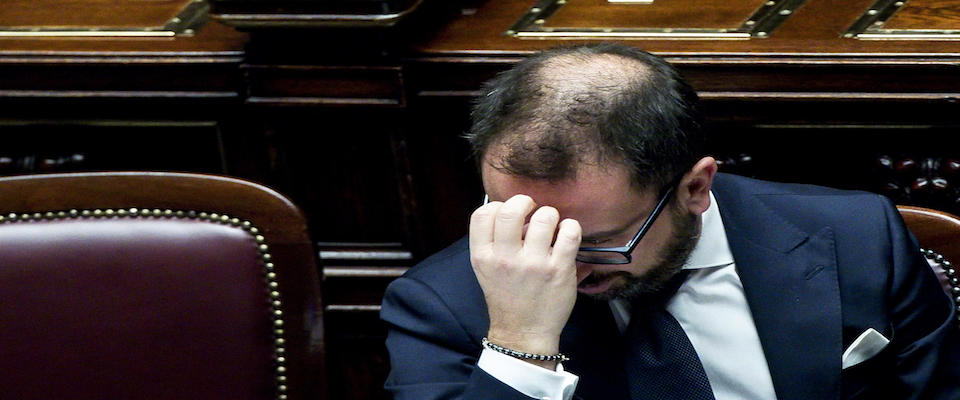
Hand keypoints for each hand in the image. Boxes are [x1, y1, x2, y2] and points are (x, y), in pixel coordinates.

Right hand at [469, 194, 581, 366]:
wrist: (523, 331)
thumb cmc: (507, 296)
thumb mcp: (486, 269)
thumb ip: (492, 240)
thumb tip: (513, 209)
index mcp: (483, 256)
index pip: (484, 214)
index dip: (499, 206)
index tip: (510, 214)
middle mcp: (505, 258)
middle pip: (511, 210)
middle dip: (525, 201)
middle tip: (532, 210)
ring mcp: (533, 264)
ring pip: (544, 217)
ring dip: (550, 215)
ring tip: (551, 226)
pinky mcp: (558, 269)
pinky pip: (569, 232)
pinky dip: (570, 227)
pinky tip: (566, 234)